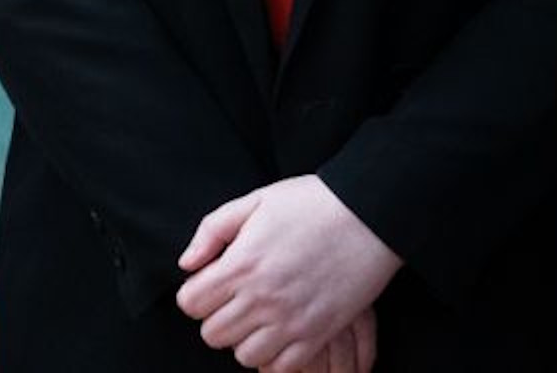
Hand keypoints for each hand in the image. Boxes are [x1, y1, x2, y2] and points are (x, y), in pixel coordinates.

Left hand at [174, 175, 398, 370]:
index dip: (196, 293)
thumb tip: (187, 264)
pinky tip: (283, 333)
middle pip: (213, 334)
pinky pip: (281, 367)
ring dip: (246, 339)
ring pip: (244, 355)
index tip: (213, 283)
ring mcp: (290, 320)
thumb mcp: (257, 200)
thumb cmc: (312, 203)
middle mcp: (261, 298)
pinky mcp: (318, 334)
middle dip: (218, 316)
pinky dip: (277, 356)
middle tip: (237, 300)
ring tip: (261, 317)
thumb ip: (212, 230)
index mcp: (241, 264)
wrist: (370, 213)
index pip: (190, 303)